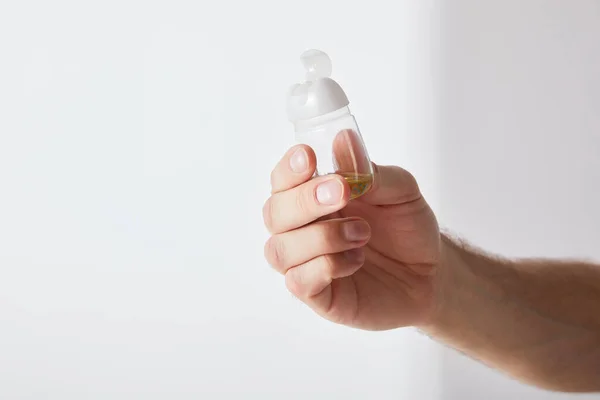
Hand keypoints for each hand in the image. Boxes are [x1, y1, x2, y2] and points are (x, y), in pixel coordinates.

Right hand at [263, 145, 440, 329]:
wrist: (431, 273)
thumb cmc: (407, 228)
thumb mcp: (399, 190)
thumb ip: (368, 170)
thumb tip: (343, 139)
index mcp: (313, 198)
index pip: (282, 181)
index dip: (288, 170)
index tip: (308, 157)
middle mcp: (302, 230)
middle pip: (274, 213)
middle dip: (305, 201)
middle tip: (342, 193)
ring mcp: (306, 263)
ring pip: (280, 249)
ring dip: (321, 236)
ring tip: (361, 233)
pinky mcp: (318, 295)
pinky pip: (299, 282)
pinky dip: (325, 267)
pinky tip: (356, 260)